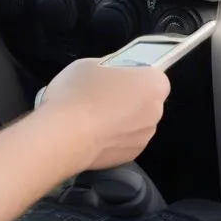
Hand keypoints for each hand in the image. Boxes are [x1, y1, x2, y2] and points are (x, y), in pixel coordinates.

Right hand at [36, 58, 170, 170]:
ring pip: (135, 122)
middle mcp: (156, 111)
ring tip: (91, 116)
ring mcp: (144, 137)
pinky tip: (91, 132)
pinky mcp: (131, 156)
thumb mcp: (90, 64)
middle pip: (145, 100)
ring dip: (120, 119)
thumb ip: (110, 69)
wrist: (64, 134)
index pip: (152, 75)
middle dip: (127, 97)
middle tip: (100, 94)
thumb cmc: (79, 93)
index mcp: (152, 83)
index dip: (132, 74)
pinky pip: (124, 141)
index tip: (115, 76)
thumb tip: (111, 75)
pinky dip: (112, 137)